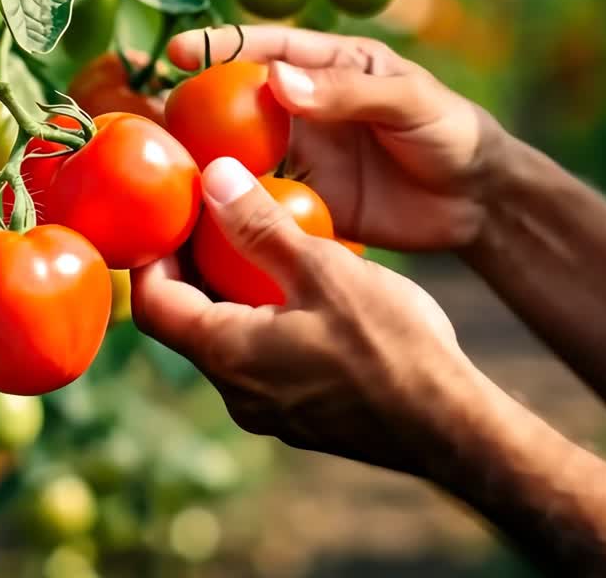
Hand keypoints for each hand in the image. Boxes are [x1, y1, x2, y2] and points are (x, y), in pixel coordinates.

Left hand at [132, 157, 482, 473]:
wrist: (454, 427)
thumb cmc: (392, 346)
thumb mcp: (325, 270)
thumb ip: (262, 226)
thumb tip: (215, 178)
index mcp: (227, 354)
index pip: (153, 303)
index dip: (151, 256)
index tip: (171, 216)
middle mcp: (235, 392)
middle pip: (186, 322)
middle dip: (192, 268)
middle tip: (214, 217)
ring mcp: (270, 411)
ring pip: (228, 343)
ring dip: (232, 294)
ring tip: (260, 244)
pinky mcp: (303, 418)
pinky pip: (264, 363)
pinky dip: (265, 322)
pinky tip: (303, 291)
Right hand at [167, 26, 508, 250]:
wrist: (476, 200)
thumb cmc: (450, 132)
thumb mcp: (408, 101)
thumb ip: (347, 92)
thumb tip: (277, 83)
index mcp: (327, 67)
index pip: (264, 49)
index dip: (219, 47)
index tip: (176, 52)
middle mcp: (304, 108)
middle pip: (236, 102)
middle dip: (192, 107)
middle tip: (150, 117)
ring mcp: (301, 155)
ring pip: (240, 152)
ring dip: (204, 158)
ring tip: (161, 168)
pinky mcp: (305, 199)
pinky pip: (260, 199)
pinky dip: (231, 204)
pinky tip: (200, 215)